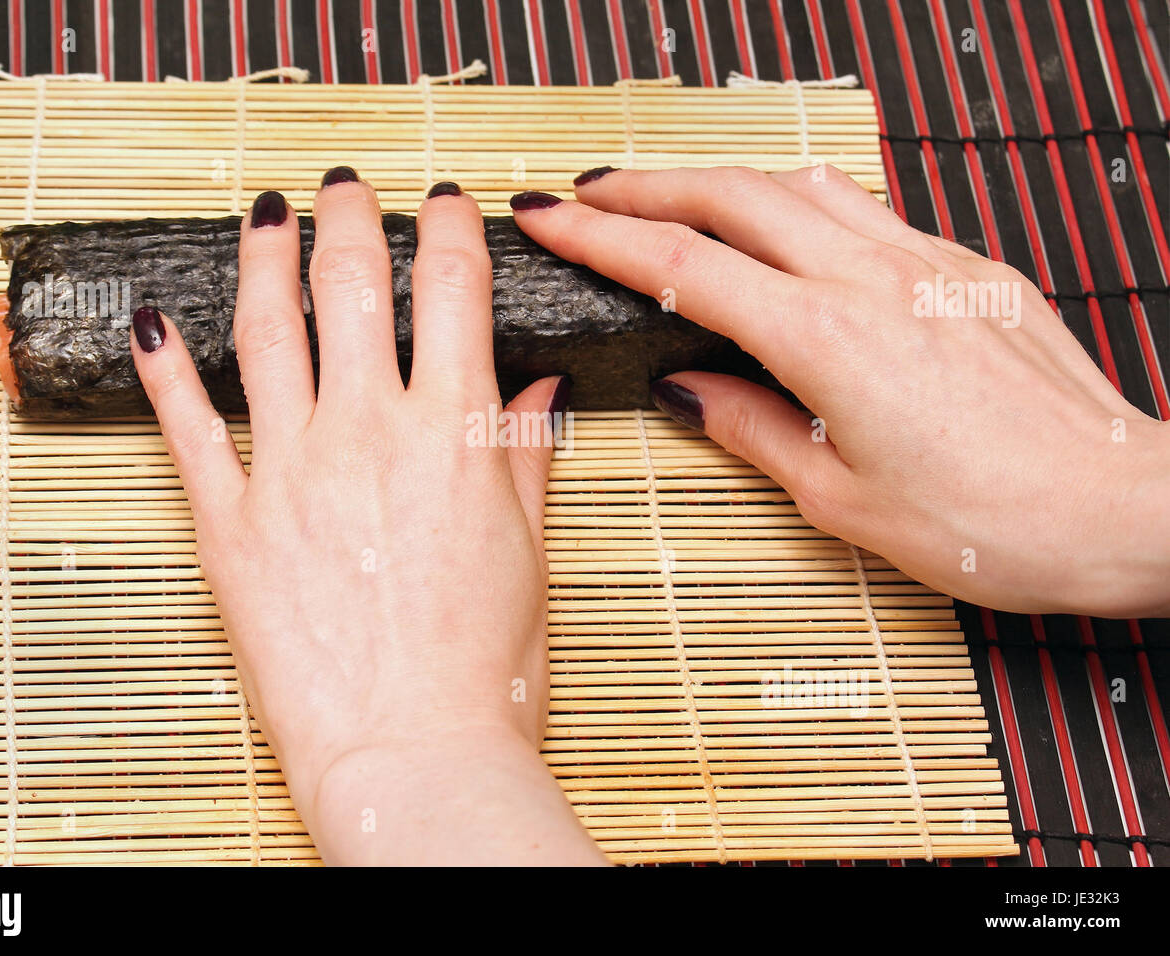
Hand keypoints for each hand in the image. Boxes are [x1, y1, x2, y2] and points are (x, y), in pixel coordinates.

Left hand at [130, 176, 604, 864]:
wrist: (414, 755)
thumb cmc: (484, 669)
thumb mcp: (529, 556)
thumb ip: (528, 460)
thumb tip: (543, 394)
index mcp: (457, 434)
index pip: (453, 291)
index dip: (448, 229)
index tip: (441, 203)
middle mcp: (371, 432)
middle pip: (354, 287)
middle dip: (349, 221)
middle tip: (344, 190)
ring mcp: (293, 473)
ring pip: (270, 333)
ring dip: (266, 261)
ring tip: (265, 218)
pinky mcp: (232, 526)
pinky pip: (188, 430)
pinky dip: (165, 370)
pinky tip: (153, 321)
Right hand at [513, 166, 1169, 617]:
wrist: (1119, 507)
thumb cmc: (990, 524)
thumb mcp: (842, 497)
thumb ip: (752, 427)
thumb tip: (690, 389)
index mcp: (824, 338)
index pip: (680, 265)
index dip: (599, 236)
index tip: (545, 216)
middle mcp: (871, 278)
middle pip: (731, 195)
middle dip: (646, 185)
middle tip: (588, 194)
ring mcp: (925, 262)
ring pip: (800, 184)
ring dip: (723, 184)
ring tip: (675, 202)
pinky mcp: (967, 268)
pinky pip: (866, 210)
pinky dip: (802, 205)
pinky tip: (787, 230)